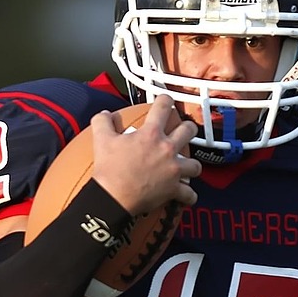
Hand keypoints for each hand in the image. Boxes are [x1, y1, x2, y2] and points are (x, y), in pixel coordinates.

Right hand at [91, 94, 200, 214]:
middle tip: (183, 130)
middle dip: (188, 128)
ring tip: (187, 166)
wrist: (114, 197)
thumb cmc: (109, 169)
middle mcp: (167, 148)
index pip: (163, 106)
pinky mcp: (174, 189)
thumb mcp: (101, 139)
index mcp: (151, 133)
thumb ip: (103, 121)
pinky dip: (188, 195)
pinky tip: (186, 195)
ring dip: (192, 165)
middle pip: (189, 130)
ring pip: (196, 164)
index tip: (166, 101)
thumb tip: (106, 114)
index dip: (165, 100)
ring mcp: (174, 169)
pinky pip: (189, 193)